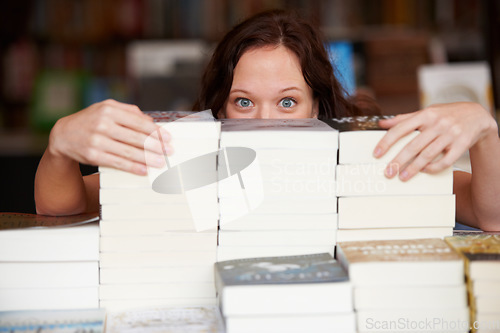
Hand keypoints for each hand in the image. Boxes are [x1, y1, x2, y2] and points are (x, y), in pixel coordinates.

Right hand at [47, 99, 170, 174]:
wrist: (63, 134)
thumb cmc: (91, 120)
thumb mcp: (107, 108)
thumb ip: (130, 112)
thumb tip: (152, 122)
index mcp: (109, 109)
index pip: (139, 122)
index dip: (156, 131)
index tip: (168, 138)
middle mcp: (103, 123)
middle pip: (135, 137)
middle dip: (155, 146)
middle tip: (168, 152)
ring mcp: (97, 140)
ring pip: (128, 151)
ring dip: (147, 158)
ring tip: (160, 162)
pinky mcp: (93, 155)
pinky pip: (118, 162)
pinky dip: (133, 167)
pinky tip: (143, 170)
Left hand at [373, 102, 496, 179]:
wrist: (477, 116)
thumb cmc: (446, 115)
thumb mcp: (426, 112)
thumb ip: (404, 119)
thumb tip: (382, 123)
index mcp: (425, 114)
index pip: (401, 129)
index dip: (387, 142)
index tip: (377, 154)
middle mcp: (438, 123)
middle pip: (413, 145)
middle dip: (399, 160)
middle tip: (388, 172)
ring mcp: (451, 134)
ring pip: (428, 154)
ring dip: (414, 168)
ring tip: (403, 177)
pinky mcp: (462, 144)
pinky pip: (446, 160)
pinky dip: (434, 167)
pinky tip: (425, 171)